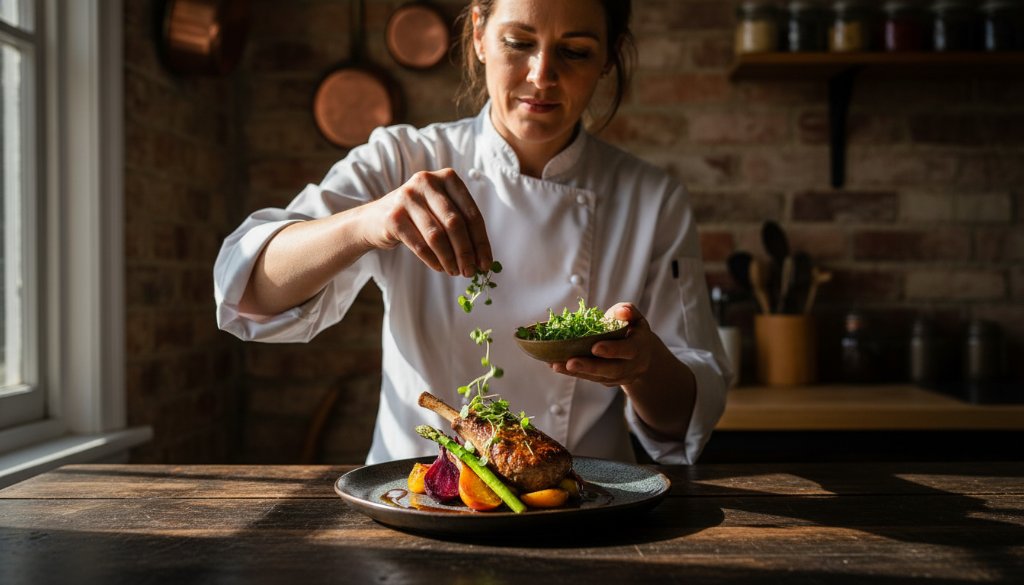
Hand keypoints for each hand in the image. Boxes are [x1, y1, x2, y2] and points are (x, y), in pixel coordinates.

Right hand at [361, 169, 491, 276]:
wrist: (375, 218)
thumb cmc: (418, 217)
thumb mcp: (442, 212)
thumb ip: (462, 228)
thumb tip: (483, 259)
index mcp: (447, 177)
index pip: (471, 213)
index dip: (481, 242)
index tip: (486, 263)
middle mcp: (427, 182)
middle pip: (455, 223)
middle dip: (466, 252)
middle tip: (471, 272)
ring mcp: (407, 197)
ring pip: (437, 235)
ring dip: (449, 259)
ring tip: (455, 272)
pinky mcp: (393, 216)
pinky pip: (419, 244)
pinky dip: (433, 260)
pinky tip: (440, 268)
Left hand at [550, 302, 652, 386]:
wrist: (641, 354)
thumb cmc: (632, 329)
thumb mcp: (635, 318)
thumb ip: (628, 312)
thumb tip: (620, 312)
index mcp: (640, 347)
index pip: (628, 350)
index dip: (612, 349)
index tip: (595, 347)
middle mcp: (632, 366)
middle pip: (612, 369)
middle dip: (590, 367)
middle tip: (570, 363)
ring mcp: (620, 377)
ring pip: (598, 377)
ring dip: (577, 372)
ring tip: (556, 365)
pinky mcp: (608, 382)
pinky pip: (591, 379)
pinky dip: (573, 373)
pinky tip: (557, 366)